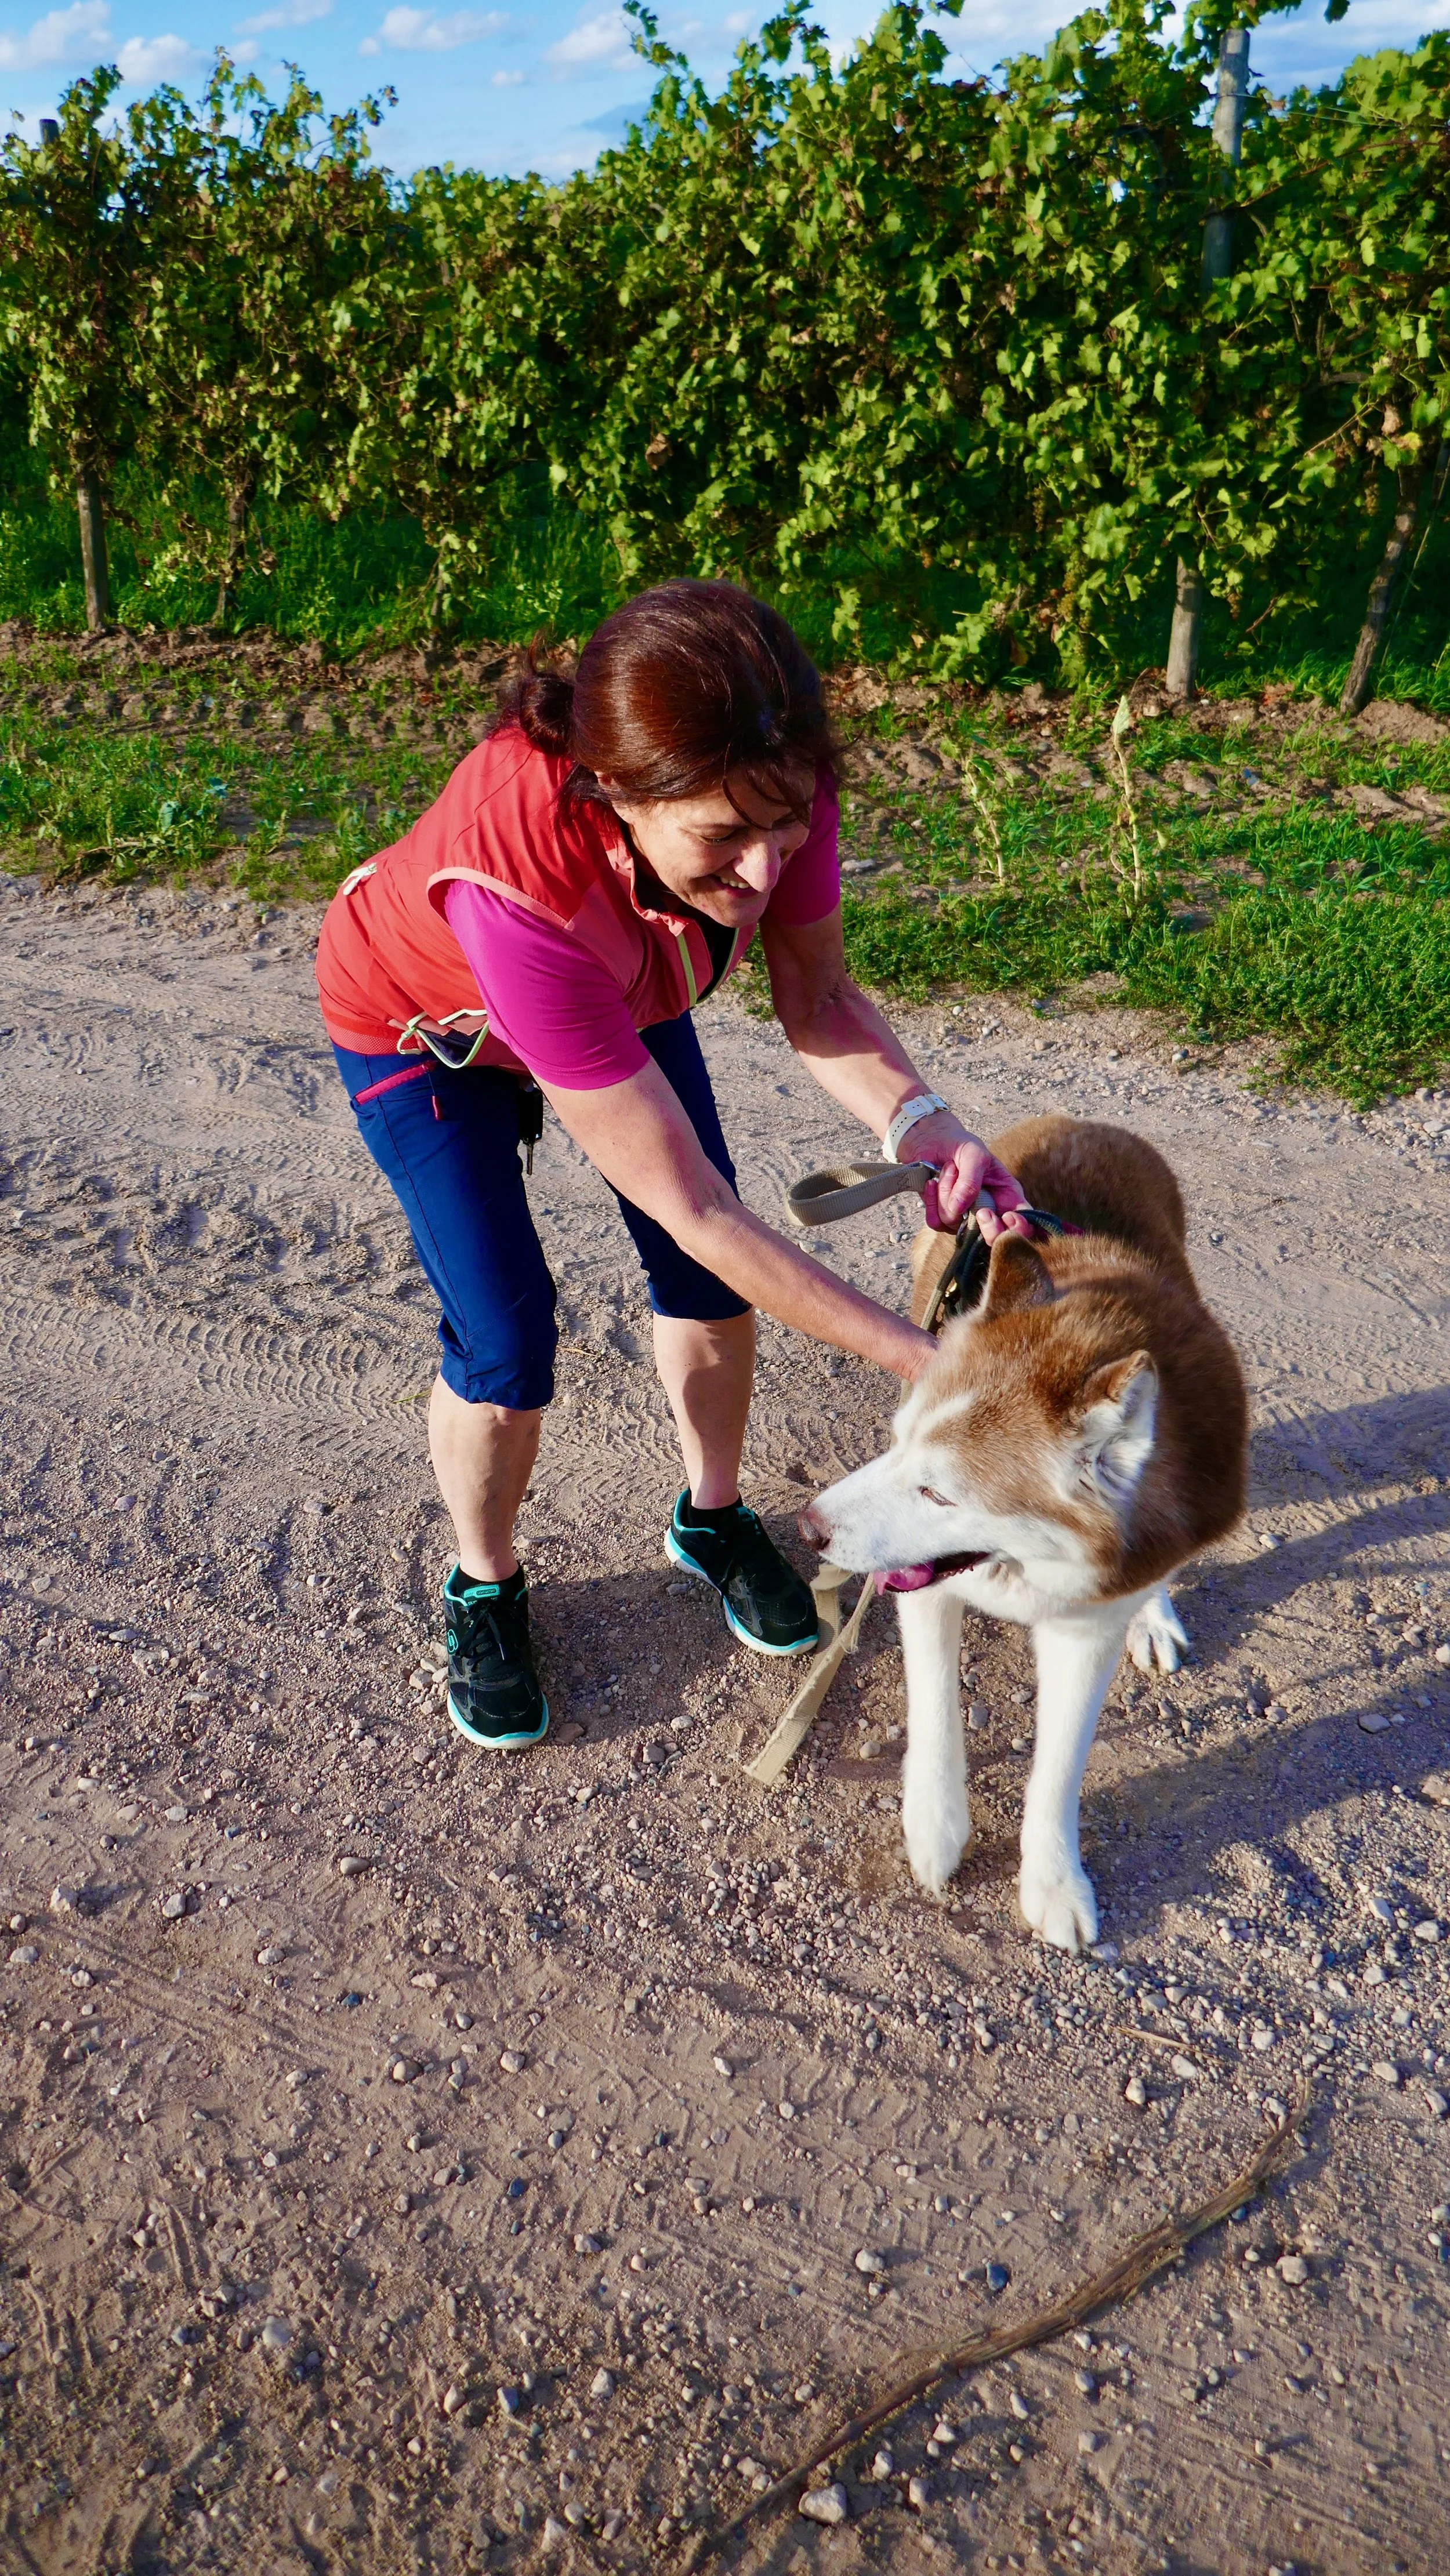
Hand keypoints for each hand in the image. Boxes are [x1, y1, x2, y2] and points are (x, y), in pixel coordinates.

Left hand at [900, 1108, 1031, 1238]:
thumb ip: (971, 1180)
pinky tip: (932, 1183)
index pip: (1023, 1225)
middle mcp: (988, 1212)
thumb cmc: (961, 1146)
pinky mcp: (943, 1219)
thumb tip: (959, 1209)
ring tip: (949, 1169)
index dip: (1019, 1230)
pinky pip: (936, 1222)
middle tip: (981, 1211)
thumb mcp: (974, 1154)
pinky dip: (932, 1200)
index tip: (1007, 1217)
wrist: (932, 1142)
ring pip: (957, 1227)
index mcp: (1008, 1197)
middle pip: (994, 1241)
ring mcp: (965, 1219)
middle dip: (987, 1230)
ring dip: (948, 1194)